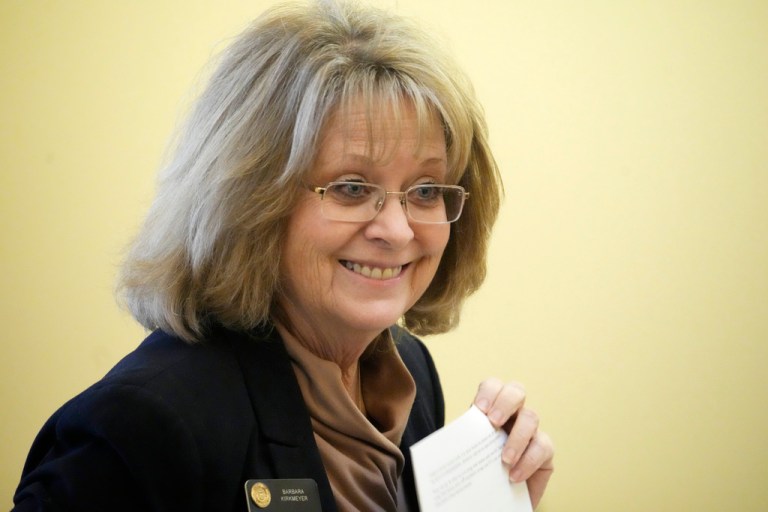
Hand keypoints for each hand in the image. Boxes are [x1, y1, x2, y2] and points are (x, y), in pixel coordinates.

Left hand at [473, 378, 553, 508]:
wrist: (495, 496)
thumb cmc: (480, 468)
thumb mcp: (469, 452)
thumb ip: (463, 441)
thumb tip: (448, 442)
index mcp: (491, 408)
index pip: (493, 386)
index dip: (489, 392)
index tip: (479, 409)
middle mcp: (513, 413)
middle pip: (517, 391)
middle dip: (506, 402)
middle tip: (494, 421)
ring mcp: (531, 430)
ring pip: (532, 416)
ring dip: (517, 436)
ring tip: (504, 459)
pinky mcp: (545, 450)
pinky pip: (543, 446)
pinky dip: (528, 461)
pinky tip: (514, 476)